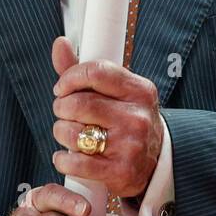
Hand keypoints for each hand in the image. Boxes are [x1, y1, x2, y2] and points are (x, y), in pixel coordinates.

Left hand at [50, 36, 161, 202]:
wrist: (154, 163)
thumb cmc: (128, 121)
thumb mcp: (116, 93)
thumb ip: (85, 71)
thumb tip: (60, 43)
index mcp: (139, 90)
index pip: (96, 72)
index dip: (70, 78)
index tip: (62, 87)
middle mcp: (138, 117)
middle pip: (79, 104)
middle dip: (61, 107)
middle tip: (63, 112)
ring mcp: (130, 146)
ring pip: (73, 133)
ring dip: (61, 132)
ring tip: (68, 134)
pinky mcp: (120, 172)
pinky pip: (75, 163)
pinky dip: (63, 160)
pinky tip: (67, 156)